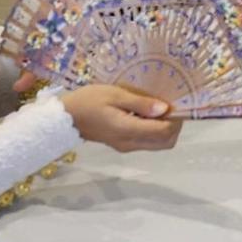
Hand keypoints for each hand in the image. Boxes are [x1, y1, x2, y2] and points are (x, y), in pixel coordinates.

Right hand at [59, 84, 180, 152]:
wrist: (65, 117)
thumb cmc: (89, 101)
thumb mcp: (115, 95)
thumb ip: (141, 103)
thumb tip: (165, 109)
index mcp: (128, 130)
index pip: (164, 132)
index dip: (176, 119)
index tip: (175, 102)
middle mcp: (130, 143)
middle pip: (165, 143)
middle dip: (175, 126)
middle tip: (171, 105)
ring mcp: (126, 146)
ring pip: (157, 144)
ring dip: (164, 128)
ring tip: (158, 106)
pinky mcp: (122, 144)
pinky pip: (146, 141)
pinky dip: (154, 130)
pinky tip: (146, 112)